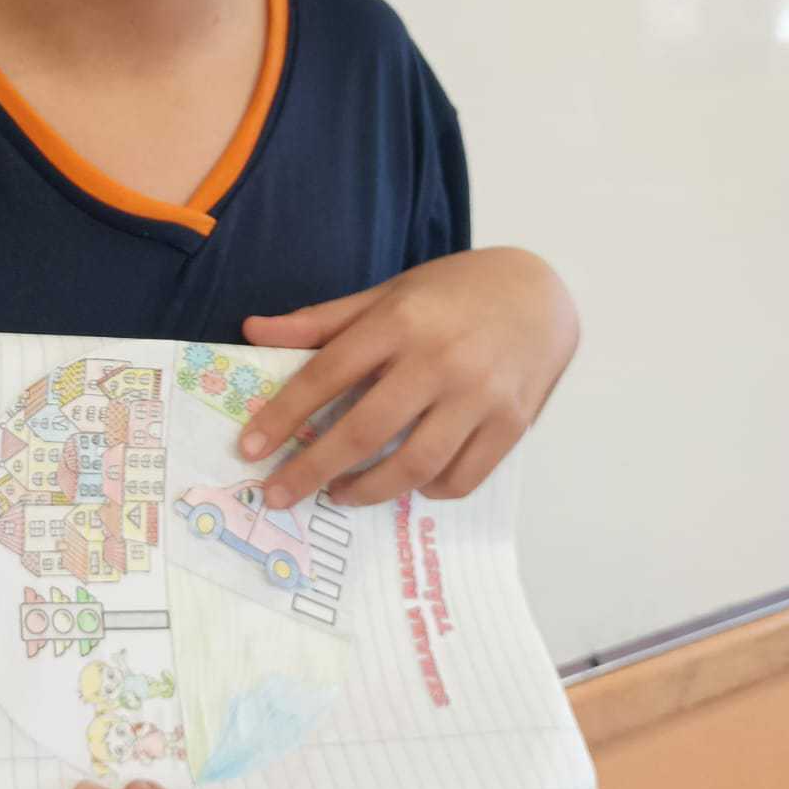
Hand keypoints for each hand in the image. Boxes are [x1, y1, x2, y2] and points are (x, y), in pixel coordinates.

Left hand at [239, 247, 578, 508]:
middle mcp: (440, 359)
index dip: (283, 414)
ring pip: (414, 464)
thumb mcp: (386, 294)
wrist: (539, 293)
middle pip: (364, 430)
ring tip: (337, 494)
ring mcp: (480, 395)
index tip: (249, 448)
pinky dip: (427, 490)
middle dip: (312, 469)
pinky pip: (461, 478)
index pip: (327, 372)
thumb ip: (321, 320)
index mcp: (400, 321)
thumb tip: (252, 330)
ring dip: (367, 491)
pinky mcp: (512, 424)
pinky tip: (406, 483)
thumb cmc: (451, 295)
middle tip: (278, 494)